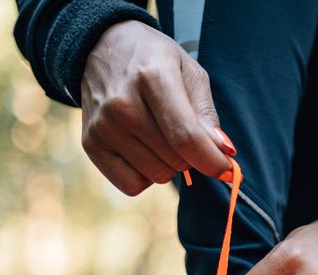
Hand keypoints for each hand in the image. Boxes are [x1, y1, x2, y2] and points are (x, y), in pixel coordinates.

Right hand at [80, 20, 235, 195]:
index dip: (212, 161)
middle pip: (176, 160)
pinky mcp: (90, 144)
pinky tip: (141, 150)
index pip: (186, 137)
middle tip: (180, 131)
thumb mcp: (190, 73)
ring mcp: (102, 126)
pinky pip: (132, 185)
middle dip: (191, 155)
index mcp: (153, 77)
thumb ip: (207, 115)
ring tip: (157, 134)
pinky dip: (145, 175)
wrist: (101, 46)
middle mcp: (122, 104)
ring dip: (168, 164)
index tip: (227, 170)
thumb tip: (224, 152)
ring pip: (158, 176)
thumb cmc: (155, 61)